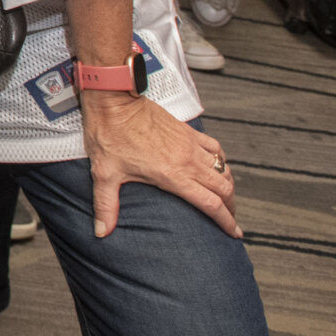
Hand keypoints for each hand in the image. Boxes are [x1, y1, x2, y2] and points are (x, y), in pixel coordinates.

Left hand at [81, 90, 238, 237]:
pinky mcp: (188, 131)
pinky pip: (215, 148)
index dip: (226, 221)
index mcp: (173, 175)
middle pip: (224, 189)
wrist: (114, 101)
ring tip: (227, 199)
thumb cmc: (109, 135)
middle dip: (232, 208)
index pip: (210, 204)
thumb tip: (100, 232)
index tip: (234, 233)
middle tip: (231, 220)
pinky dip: (222, 161)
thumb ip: (106, 206)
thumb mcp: (104, 174)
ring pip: (223, 169)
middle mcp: (188, 161)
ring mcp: (190, 144)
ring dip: (228, 186)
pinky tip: (218, 167)